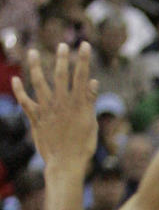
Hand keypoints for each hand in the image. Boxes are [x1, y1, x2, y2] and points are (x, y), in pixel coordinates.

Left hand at [12, 42, 97, 174]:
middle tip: (61, 45)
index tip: (83, 45)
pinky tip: (15, 79)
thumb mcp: (91, 123)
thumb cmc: (82, 146)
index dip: (83, 59)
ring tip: (33, 52)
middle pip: (60, 75)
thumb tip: (92, 80)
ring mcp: (47, 110)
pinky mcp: (35, 119)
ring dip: (36, 66)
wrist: (66, 164)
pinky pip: (25, 102)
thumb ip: (90, 100)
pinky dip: (19, 90)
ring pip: (39, 83)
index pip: (81, 76)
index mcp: (78, 104)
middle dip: (61, 58)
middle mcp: (61, 103)